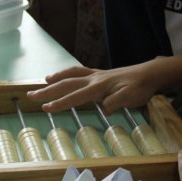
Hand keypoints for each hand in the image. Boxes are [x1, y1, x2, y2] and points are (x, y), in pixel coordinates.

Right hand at [27, 61, 163, 113]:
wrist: (150, 73)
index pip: (76, 96)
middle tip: (31, 96)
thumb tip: (103, 107)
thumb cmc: (141, 87)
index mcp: (99, 86)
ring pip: (72, 74)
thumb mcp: (132, 97)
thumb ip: (117, 102)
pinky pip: (80, 72)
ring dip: (57, 78)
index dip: (60, 103)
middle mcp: (94, 78)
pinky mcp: (101, 74)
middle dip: (48, 90)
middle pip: (67, 83)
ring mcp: (97, 75)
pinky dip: (69, 73)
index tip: (45, 108)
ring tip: (44, 81)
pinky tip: (66, 76)